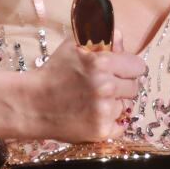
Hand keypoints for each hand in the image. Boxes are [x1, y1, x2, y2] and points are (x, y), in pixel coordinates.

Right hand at [22, 29, 146, 141]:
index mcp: (101, 63)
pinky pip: (120, 126)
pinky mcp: (101, 131)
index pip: (137, 66)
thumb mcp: (74, 45)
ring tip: (93, 102)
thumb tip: (122, 40)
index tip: (120, 71)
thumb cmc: (54, 72)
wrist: (32, 103)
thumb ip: (102, 37)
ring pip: (125, 106)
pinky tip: (93, 116)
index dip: (128, 67)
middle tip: (103, 87)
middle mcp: (105, 87)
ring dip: (114, 104)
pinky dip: (110, 122)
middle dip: (122, 86)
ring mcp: (104, 111)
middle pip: (134, 87)